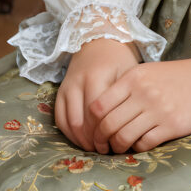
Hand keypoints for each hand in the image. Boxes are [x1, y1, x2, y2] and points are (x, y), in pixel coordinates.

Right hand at [55, 39, 139, 153]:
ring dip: (81, 140)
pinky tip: (82, 139)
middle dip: (93, 140)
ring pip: (69, 123)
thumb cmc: (118, 59)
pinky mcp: (60, 92)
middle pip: (82, 121)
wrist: (98, 40)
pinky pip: (60, 119)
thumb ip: (126, 98)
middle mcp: (78, 82)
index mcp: (98, 76)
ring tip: (95, 147)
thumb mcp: (128, 73)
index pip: (98, 113)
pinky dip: (69, 133)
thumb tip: (130, 129)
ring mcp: (67, 87)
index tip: (116, 143)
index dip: (106, 132)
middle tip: (105, 150)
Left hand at [90, 58, 190, 152]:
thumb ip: (127, 87)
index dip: (92, 122)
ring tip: (120, 147)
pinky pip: (144, 143)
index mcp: (134, 77)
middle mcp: (143, 92)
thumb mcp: (150, 72)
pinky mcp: (171, 125)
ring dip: (118, 147)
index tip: (94, 130)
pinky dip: (138, 148)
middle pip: (108, 124)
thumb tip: (103, 112)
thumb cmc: (179, 76)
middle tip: (102, 145)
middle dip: (101, 140)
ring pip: (123, 136)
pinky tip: (140, 143)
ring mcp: (157, 109)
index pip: (99, 104)